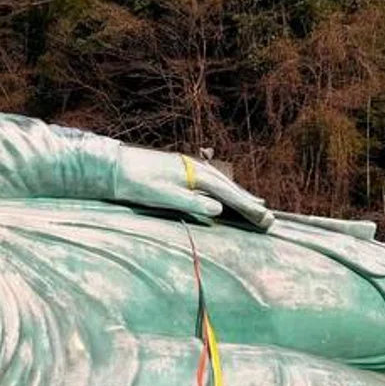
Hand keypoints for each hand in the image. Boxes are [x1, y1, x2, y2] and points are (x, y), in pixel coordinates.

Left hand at [110, 143, 273, 230]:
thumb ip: (191, 202)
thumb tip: (219, 210)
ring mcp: (189, 168)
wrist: (114, 166)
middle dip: (249, 203)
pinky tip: (224, 196)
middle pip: (229, 188)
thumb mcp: (163, 195)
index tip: (265, 219)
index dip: (248, 207)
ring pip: (221, 184)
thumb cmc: (136, 182)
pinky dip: (223, 191)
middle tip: (270, 219)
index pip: (228, 194)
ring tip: (257, 205)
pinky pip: (210, 184)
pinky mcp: (180, 172)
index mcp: (195, 174)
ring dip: (239, 196)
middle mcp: (196, 168)